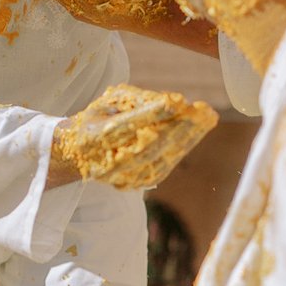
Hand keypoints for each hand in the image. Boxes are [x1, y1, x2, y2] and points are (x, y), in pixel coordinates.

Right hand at [50, 83, 217, 189]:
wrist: (78, 153)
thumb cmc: (98, 118)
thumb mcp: (110, 101)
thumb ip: (138, 100)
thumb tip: (174, 102)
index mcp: (94, 138)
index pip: (125, 126)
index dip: (153, 114)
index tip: (180, 101)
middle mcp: (106, 163)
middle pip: (147, 147)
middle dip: (179, 128)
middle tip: (204, 111)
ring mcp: (121, 178)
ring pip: (159, 160)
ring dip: (187, 139)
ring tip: (207, 119)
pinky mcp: (135, 184)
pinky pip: (163, 166)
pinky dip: (181, 148)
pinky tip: (197, 132)